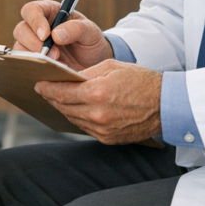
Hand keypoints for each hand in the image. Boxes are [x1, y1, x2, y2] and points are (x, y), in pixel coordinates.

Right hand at [12, 0, 112, 70]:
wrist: (94, 64)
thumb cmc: (91, 42)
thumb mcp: (91, 32)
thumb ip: (77, 29)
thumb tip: (56, 35)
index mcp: (50, 12)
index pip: (32, 10)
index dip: (35, 21)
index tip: (46, 35)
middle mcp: (37, 27)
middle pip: (20, 29)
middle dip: (34, 43)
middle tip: (55, 54)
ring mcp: (33, 45)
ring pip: (19, 48)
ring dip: (34, 57)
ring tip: (56, 63)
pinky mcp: (34, 61)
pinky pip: (24, 64)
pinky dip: (34, 68)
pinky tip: (49, 71)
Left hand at [35, 60, 161, 144]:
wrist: (166, 104)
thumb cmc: (141, 80)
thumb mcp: (111, 66)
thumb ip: (86, 73)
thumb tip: (66, 78)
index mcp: (97, 94)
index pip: (61, 93)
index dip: (46, 89)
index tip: (38, 84)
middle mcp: (97, 115)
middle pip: (64, 107)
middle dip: (52, 98)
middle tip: (45, 90)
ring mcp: (102, 130)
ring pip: (73, 119)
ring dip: (64, 108)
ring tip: (58, 98)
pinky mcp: (108, 139)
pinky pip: (85, 128)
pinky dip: (78, 118)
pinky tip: (77, 109)